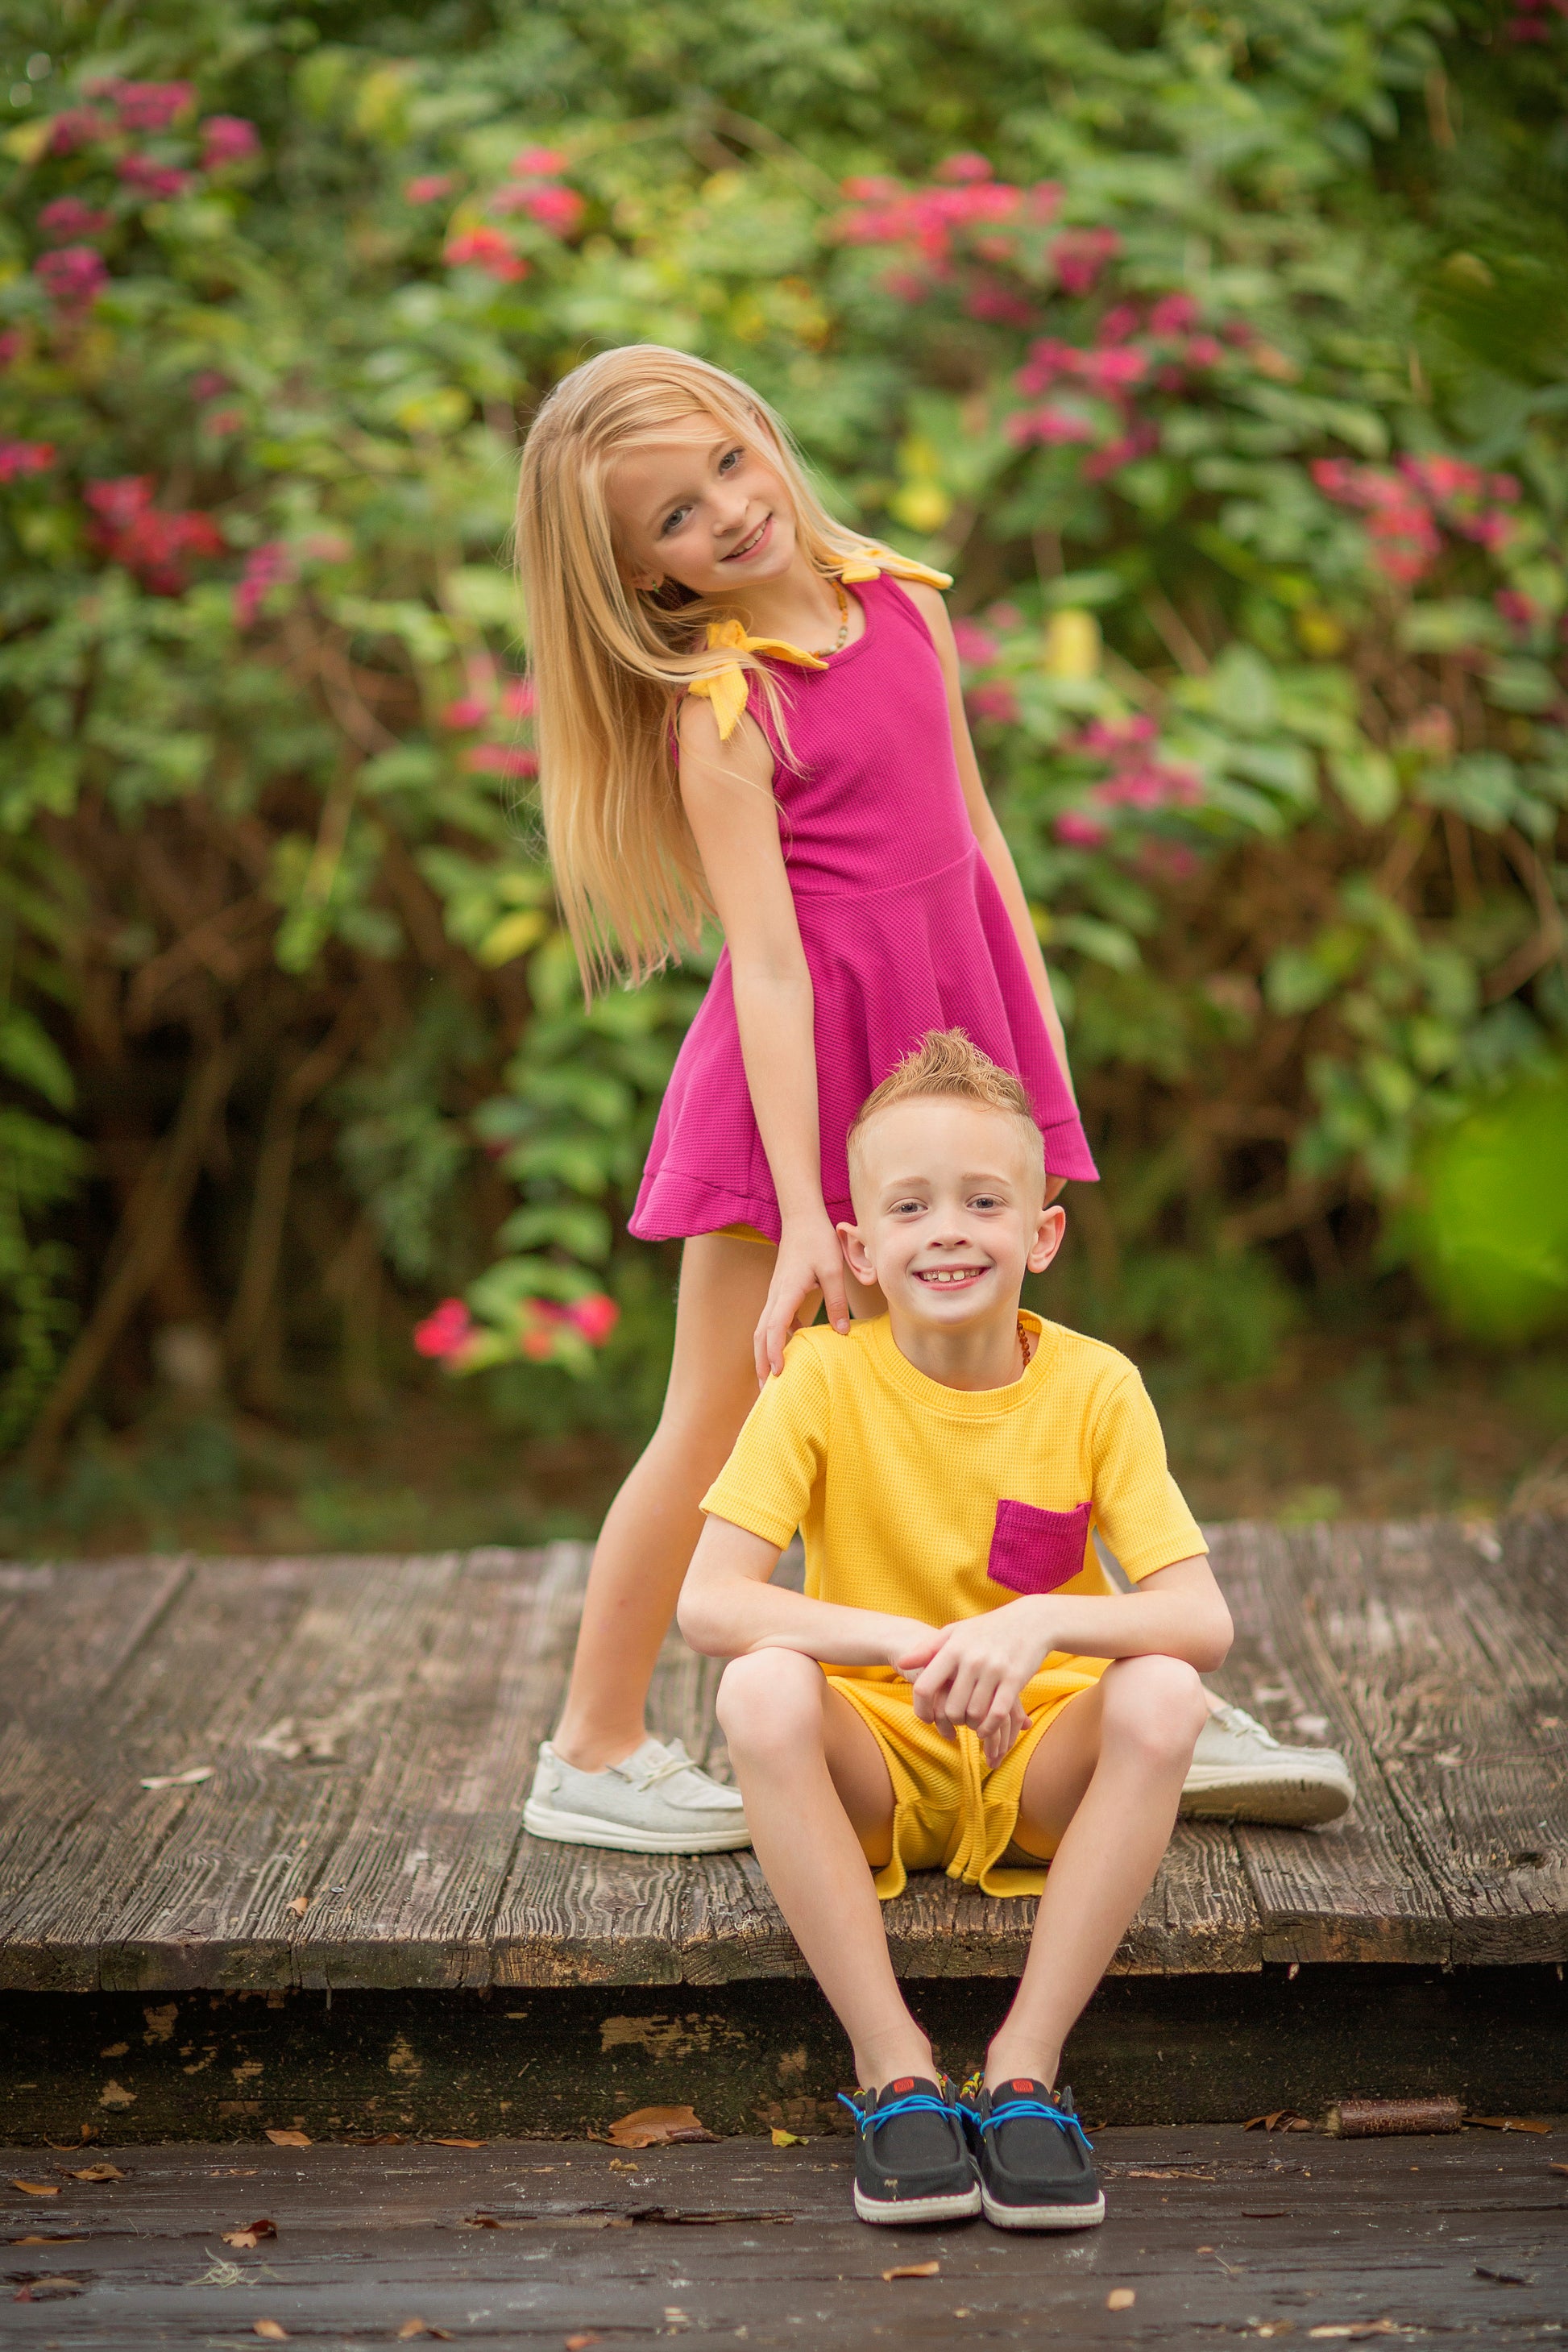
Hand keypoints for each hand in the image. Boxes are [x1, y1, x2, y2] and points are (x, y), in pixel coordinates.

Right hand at [754, 1210, 850, 1381]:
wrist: (802, 1218)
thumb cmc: (817, 1241)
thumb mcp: (832, 1271)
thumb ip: (837, 1301)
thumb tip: (842, 1333)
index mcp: (786, 1292)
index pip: (775, 1328)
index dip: (775, 1352)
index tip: (778, 1373)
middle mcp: (775, 1296)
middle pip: (761, 1335)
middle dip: (761, 1363)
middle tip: (766, 1391)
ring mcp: (775, 1295)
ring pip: (763, 1330)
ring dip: (764, 1353)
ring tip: (771, 1377)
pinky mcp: (780, 1292)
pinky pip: (773, 1320)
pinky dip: (777, 1338)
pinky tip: (792, 1347)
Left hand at [901, 1603, 1049, 1768]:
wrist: (1030, 1621)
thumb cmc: (987, 1629)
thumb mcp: (956, 1632)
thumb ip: (927, 1649)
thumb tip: (901, 1663)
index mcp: (952, 1647)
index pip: (924, 1687)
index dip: (921, 1709)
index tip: (927, 1718)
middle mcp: (971, 1659)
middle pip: (950, 1707)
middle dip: (951, 1720)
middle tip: (955, 1721)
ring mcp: (994, 1669)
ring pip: (973, 1713)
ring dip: (971, 1724)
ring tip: (971, 1722)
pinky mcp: (1014, 1680)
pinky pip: (996, 1715)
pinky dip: (988, 1728)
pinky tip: (984, 1730)